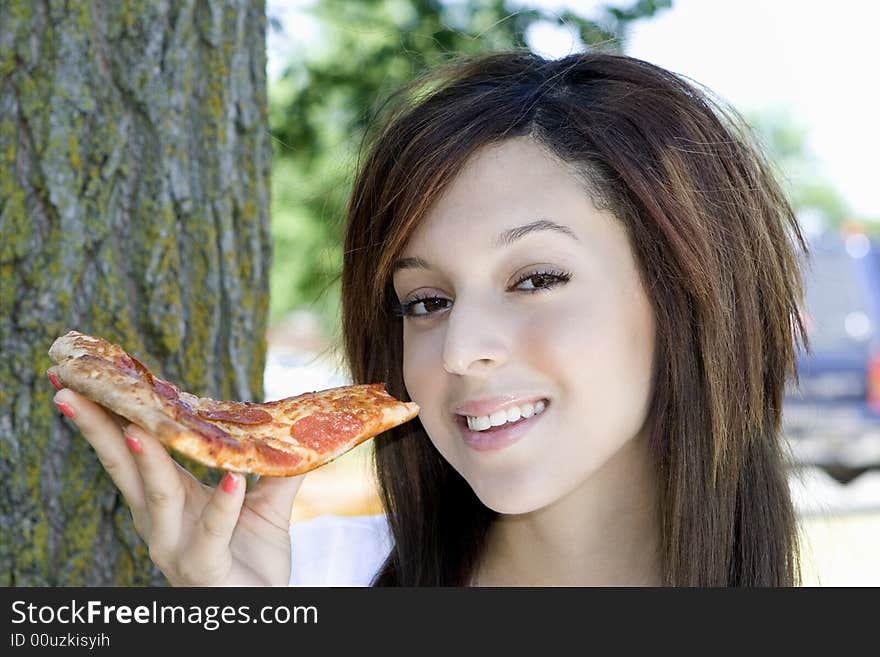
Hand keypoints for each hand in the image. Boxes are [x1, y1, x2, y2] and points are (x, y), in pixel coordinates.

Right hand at [52, 387, 305, 585]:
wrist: (263, 610)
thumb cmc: (252, 558)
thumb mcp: (266, 505)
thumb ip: (277, 468)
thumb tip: (297, 428)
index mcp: (169, 498)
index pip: (131, 451)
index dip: (108, 418)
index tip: (86, 382)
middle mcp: (161, 520)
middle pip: (124, 468)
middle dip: (98, 430)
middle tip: (72, 393)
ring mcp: (177, 546)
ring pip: (158, 497)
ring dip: (147, 462)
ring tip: (138, 429)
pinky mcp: (205, 568)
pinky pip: (212, 533)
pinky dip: (223, 505)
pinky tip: (233, 480)